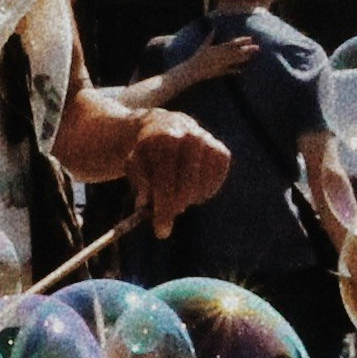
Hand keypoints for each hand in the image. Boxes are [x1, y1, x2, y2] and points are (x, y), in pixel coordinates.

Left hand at [130, 112, 233, 235]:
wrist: (164, 127)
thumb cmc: (146, 153)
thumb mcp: (135, 165)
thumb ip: (140, 185)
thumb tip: (145, 206)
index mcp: (165, 136)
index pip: (167, 177)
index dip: (163, 205)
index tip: (160, 230)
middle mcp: (190, 136)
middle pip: (187, 185)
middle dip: (174, 208)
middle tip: (164, 223)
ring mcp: (209, 143)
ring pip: (201, 188)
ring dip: (186, 199)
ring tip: (173, 190)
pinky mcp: (221, 152)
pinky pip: (213, 185)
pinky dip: (201, 193)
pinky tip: (189, 184)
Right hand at [167, 34, 259, 92]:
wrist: (192, 70)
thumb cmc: (197, 57)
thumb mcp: (204, 46)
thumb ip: (210, 38)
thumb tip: (214, 29)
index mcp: (218, 49)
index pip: (232, 43)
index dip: (242, 41)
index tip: (250, 38)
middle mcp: (221, 57)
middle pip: (237, 52)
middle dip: (247, 50)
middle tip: (258, 47)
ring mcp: (221, 65)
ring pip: (235, 61)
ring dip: (244, 58)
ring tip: (252, 56)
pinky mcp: (220, 72)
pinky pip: (229, 71)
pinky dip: (235, 71)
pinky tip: (242, 70)